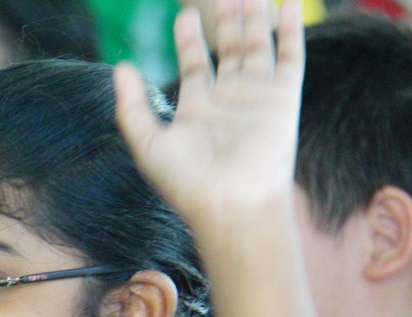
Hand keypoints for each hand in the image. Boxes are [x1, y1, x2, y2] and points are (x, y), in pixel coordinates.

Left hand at [114, 0, 303, 238]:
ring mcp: (258, 97)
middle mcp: (229, 101)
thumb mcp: (147, 143)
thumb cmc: (187, 182)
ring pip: (256, 47)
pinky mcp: (283, 98)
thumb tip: (120, 67)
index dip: (190, 40)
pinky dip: (290, 30)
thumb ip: (132, 106)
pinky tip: (286, 6)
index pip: (196, 65)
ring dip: (252, 18)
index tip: (184, 15)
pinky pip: (290, 56)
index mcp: (198, 111)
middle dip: (225, 21)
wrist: (230, 202)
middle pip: (228, 50)